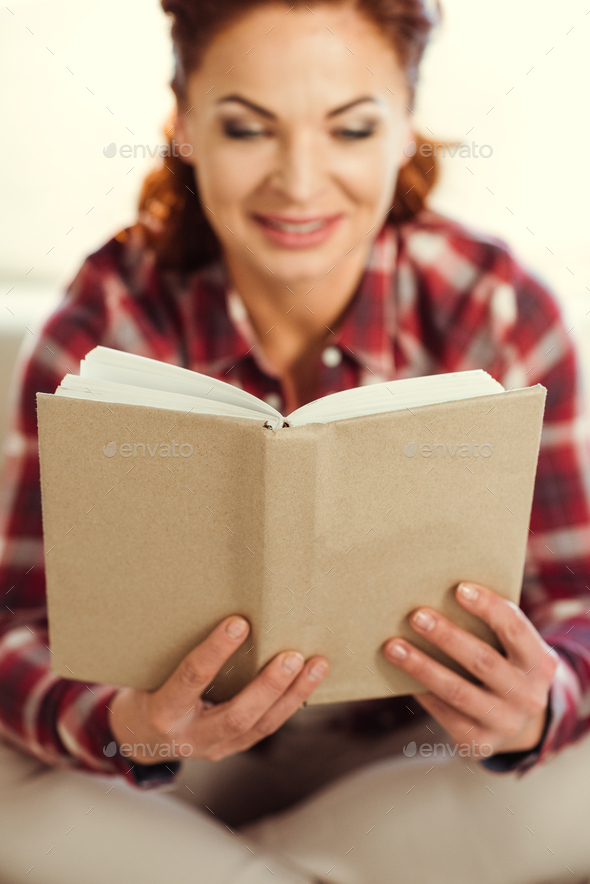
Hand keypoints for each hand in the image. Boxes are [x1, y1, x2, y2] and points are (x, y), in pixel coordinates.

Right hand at [110, 615, 328, 763]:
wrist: (138, 740)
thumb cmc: (146, 692)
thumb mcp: (151, 672)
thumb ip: (178, 650)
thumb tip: (218, 605)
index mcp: (163, 711)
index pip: (192, 679)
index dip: (215, 651)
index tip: (239, 622)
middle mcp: (190, 736)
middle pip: (237, 716)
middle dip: (268, 686)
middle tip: (292, 657)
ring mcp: (214, 748)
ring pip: (261, 725)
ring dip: (292, 694)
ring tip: (316, 665)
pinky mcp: (232, 748)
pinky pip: (266, 726)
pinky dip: (290, 702)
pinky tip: (309, 679)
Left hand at [383, 582, 558, 757]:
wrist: (516, 723)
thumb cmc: (503, 665)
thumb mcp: (510, 649)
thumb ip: (489, 627)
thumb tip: (437, 594)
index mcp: (540, 663)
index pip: (515, 628)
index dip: (489, 607)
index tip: (459, 589)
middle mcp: (528, 696)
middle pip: (483, 661)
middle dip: (447, 636)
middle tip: (416, 616)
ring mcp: (504, 723)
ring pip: (457, 691)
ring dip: (422, 666)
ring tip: (393, 646)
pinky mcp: (479, 742)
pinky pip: (444, 713)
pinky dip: (421, 691)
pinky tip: (398, 674)